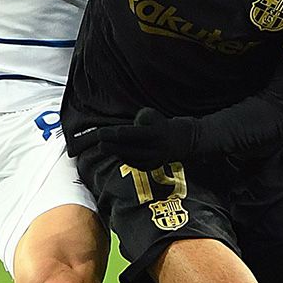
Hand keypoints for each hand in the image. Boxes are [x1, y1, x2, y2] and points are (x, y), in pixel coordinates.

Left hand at [80, 107, 198, 170]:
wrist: (184, 141)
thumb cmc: (162, 124)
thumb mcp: (153, 116)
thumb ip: (138, 120)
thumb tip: (125, 129)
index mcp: (156, 133)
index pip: (130, 135)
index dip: (114, 134)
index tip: (101, 133)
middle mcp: (155, 149)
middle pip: (128, 149)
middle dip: (111, 146)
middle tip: (98, 143)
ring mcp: (154, 160)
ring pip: (130, 158)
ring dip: (116, 152)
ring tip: (103, 146)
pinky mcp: (152, 167)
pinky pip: (135, 164)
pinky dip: (125, 158)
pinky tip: (116, 152)